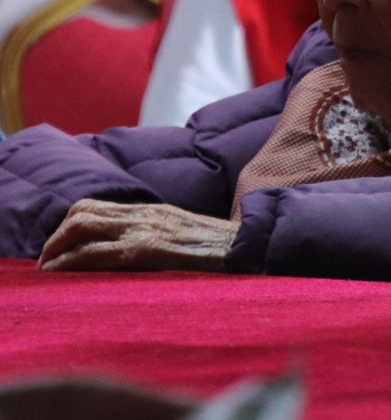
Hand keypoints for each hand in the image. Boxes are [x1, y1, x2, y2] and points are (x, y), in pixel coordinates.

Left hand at [38, 199, 234, 271]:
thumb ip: (164, 234)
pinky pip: (95, 252)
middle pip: (83, 211)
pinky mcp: (147, 250)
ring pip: (82, 225)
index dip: (71, 225)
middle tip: (48, 261)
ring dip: (56, 247)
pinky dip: (68, 262)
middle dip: (56, 237)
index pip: (98, 206)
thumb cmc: (226, 252)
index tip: (62, 248)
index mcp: (156, 210)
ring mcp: (146, 230)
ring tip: (48, 269)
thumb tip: (145, 248)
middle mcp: (147, 214)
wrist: (252, 250)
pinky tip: (59, 274)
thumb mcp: (190, 235)